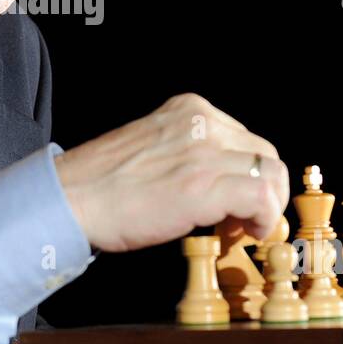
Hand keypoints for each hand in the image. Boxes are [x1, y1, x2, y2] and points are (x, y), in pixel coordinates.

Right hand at [53, 93, 288, 252]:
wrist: (70, 199)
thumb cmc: (103, 184)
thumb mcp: (153, 147)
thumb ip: (189, 152)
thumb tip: (223, 183)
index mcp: (189, 110)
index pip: (246, 140)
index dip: (249, 175)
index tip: (236, 202)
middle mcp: (202, 123)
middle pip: (266, 155)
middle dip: (263, 191)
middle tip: (242, 220)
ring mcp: (205, 153)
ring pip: (272, 176)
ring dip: (266, 208)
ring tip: (240, 229)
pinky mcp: (204, 186)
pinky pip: (262, 199)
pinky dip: (263, 220)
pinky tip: (242, 233)